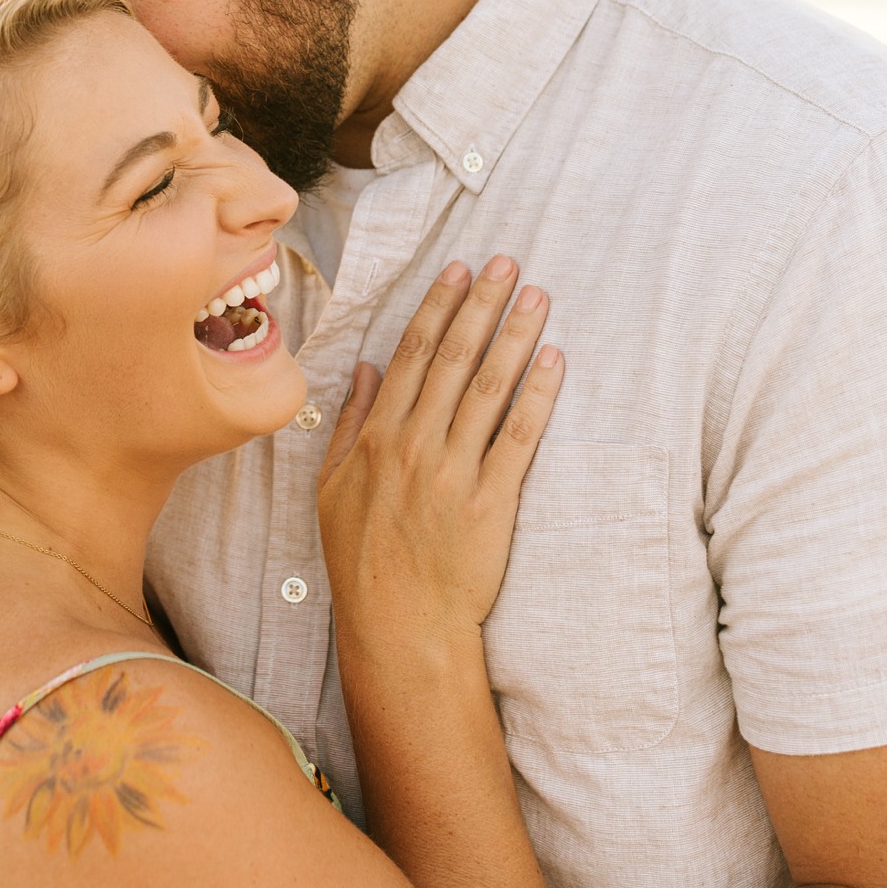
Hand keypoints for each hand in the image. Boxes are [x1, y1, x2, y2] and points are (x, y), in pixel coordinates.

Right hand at [318, 257, 562, 640]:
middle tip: (508, 261)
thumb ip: (349, 425)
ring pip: (490, 387)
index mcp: (376, 439)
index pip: (412, 356)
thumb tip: (366, 370)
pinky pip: (519, 436)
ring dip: (516, 334)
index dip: (439, 308)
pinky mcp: (491, 501)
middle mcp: (414, 446)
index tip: (459, 270)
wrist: (399, 626)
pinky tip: (554, 359)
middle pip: (455, 359)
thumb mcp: (332, 490)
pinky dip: (538, 394)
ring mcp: (454, 472)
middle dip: (482, 303)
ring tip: (537, 295)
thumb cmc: (363, 561)